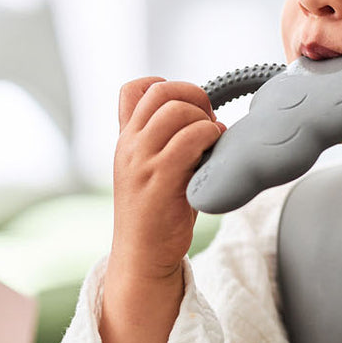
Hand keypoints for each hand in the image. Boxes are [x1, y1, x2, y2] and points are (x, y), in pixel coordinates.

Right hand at [110, 77, 224, 283]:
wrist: (142, 256)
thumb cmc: (159, 211)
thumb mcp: (154, 168)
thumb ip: (168, 141)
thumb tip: (208, 114)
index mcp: (126, 139)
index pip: (133, 89)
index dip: (168, 86)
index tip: (189, 108)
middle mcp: (129, 146)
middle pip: (161, 92)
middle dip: (194, 97)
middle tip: (208, 122)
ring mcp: (141, 162)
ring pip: (177, 112)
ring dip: (204, 120)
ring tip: (212, 142)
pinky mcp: (160, 180)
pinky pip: (190, 140)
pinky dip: (210, 138)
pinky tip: (215, 155)